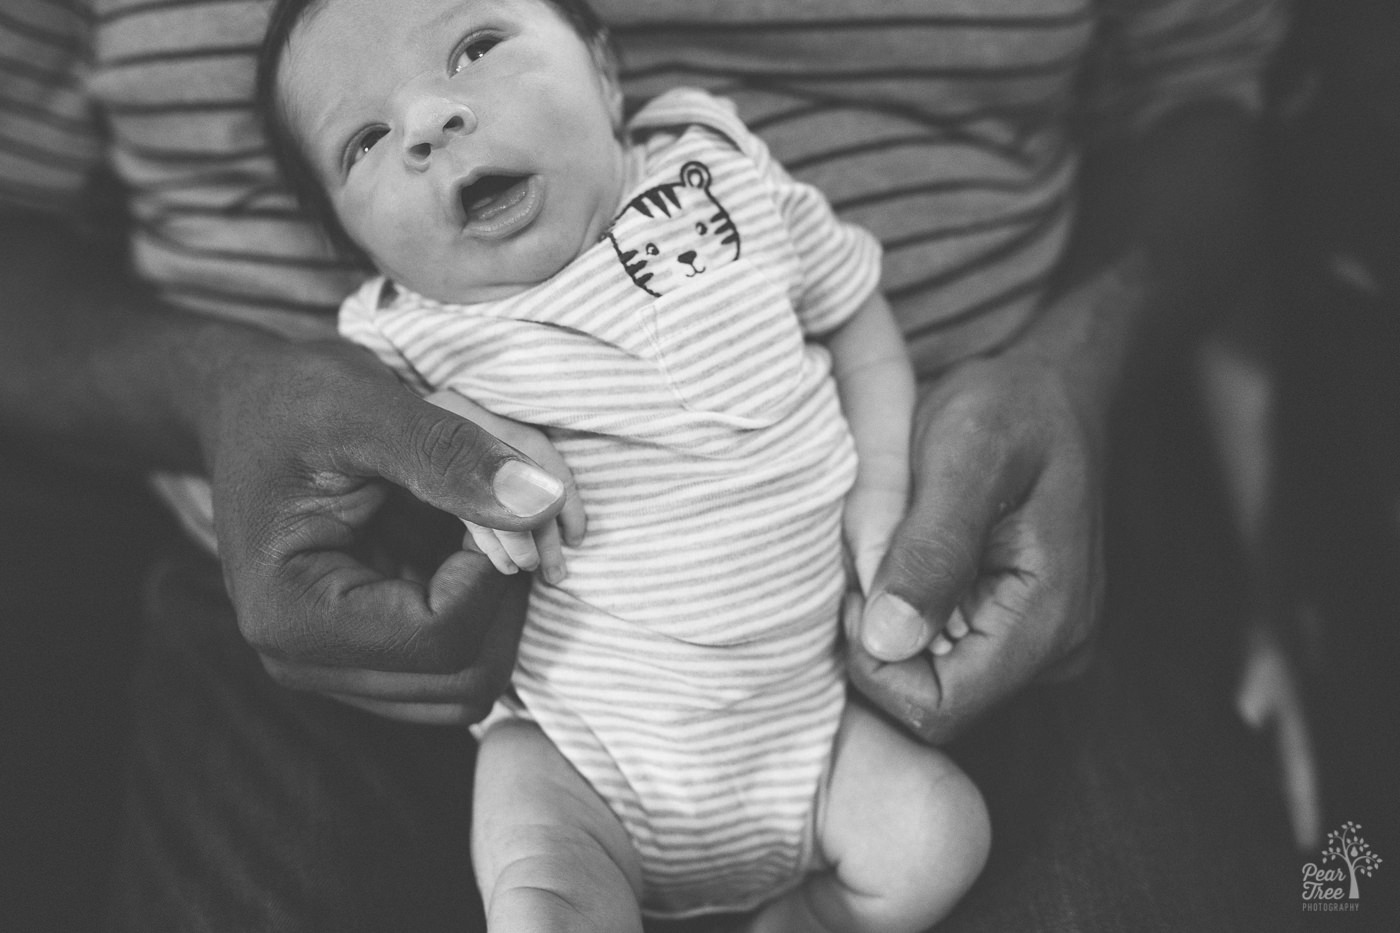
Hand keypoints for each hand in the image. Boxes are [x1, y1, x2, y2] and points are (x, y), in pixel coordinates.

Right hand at [203, 337, 567, 724]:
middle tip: (494, 510)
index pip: (441, 637)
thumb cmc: (297, 400)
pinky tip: (464, 546)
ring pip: (474, 680)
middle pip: (467, 678)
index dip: (492, 571)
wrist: (253, 408)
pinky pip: (460, 665)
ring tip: (478, 526)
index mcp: (288, 615)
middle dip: (505, 592)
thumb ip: (453, 455)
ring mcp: (337, 671)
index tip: (486, 498)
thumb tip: (545, 502)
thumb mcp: (369, 407)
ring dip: (502, 605)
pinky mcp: (368, 660)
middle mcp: (305, 662)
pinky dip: (486, 610)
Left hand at [844, 352, 1103, 743]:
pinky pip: (939, 652)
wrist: (1050, 386)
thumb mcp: (964, 453)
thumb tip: (886, 641)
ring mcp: (1035, 645)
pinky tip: (903, 558)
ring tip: (889, 547)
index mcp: (1050, 618)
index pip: (940, 710)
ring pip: (928, 679)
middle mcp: (1052, 650)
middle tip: (867, 556)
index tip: (858, 585)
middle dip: (878, 642)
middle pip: (931, 703)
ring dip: (888, 624)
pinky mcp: (1011, 629)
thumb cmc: (1011, 407)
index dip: (876, 665)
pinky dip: (904, 613)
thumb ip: (929, 549)